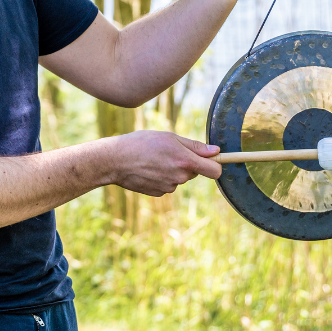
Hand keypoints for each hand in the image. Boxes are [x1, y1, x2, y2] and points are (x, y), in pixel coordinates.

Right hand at [107, 131, 221, 195]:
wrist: (115, 161)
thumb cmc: (141, 143)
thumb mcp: (169, 137)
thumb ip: (194, 146)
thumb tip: (216, 151)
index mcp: (185, 161)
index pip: (215, 171)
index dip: (216, 165)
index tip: (212, 159)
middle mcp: (179, 177)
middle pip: (195, 172)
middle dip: (188, 162)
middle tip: (169, 151)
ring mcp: (169, 187)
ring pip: (180, 178)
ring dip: (173, 169)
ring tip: (154, 158)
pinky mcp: (159, 193)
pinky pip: (168, 184)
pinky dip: (162, 177)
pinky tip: (149, 168)